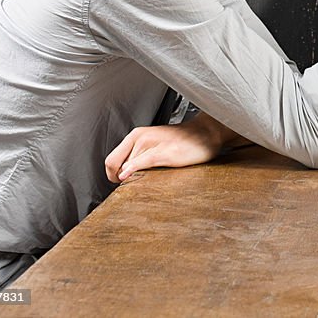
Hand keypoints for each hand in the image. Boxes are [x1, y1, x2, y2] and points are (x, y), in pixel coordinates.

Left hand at [104, 113, 225, 182]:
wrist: (206, 133)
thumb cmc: (182, 141)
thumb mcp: (154, 145)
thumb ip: (138, 158)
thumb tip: (123, 178)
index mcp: (136, 135)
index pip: (111, 161)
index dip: (112, 176)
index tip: (124, 183)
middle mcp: (140, 137)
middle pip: (116, 166)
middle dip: (121, 179)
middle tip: (136, 184)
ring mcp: (153, 143)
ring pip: (127, 166)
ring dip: (131, 179)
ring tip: (147, 181)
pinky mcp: (166, 151)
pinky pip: (143, 161)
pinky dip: (133, 169)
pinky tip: (129, 176)